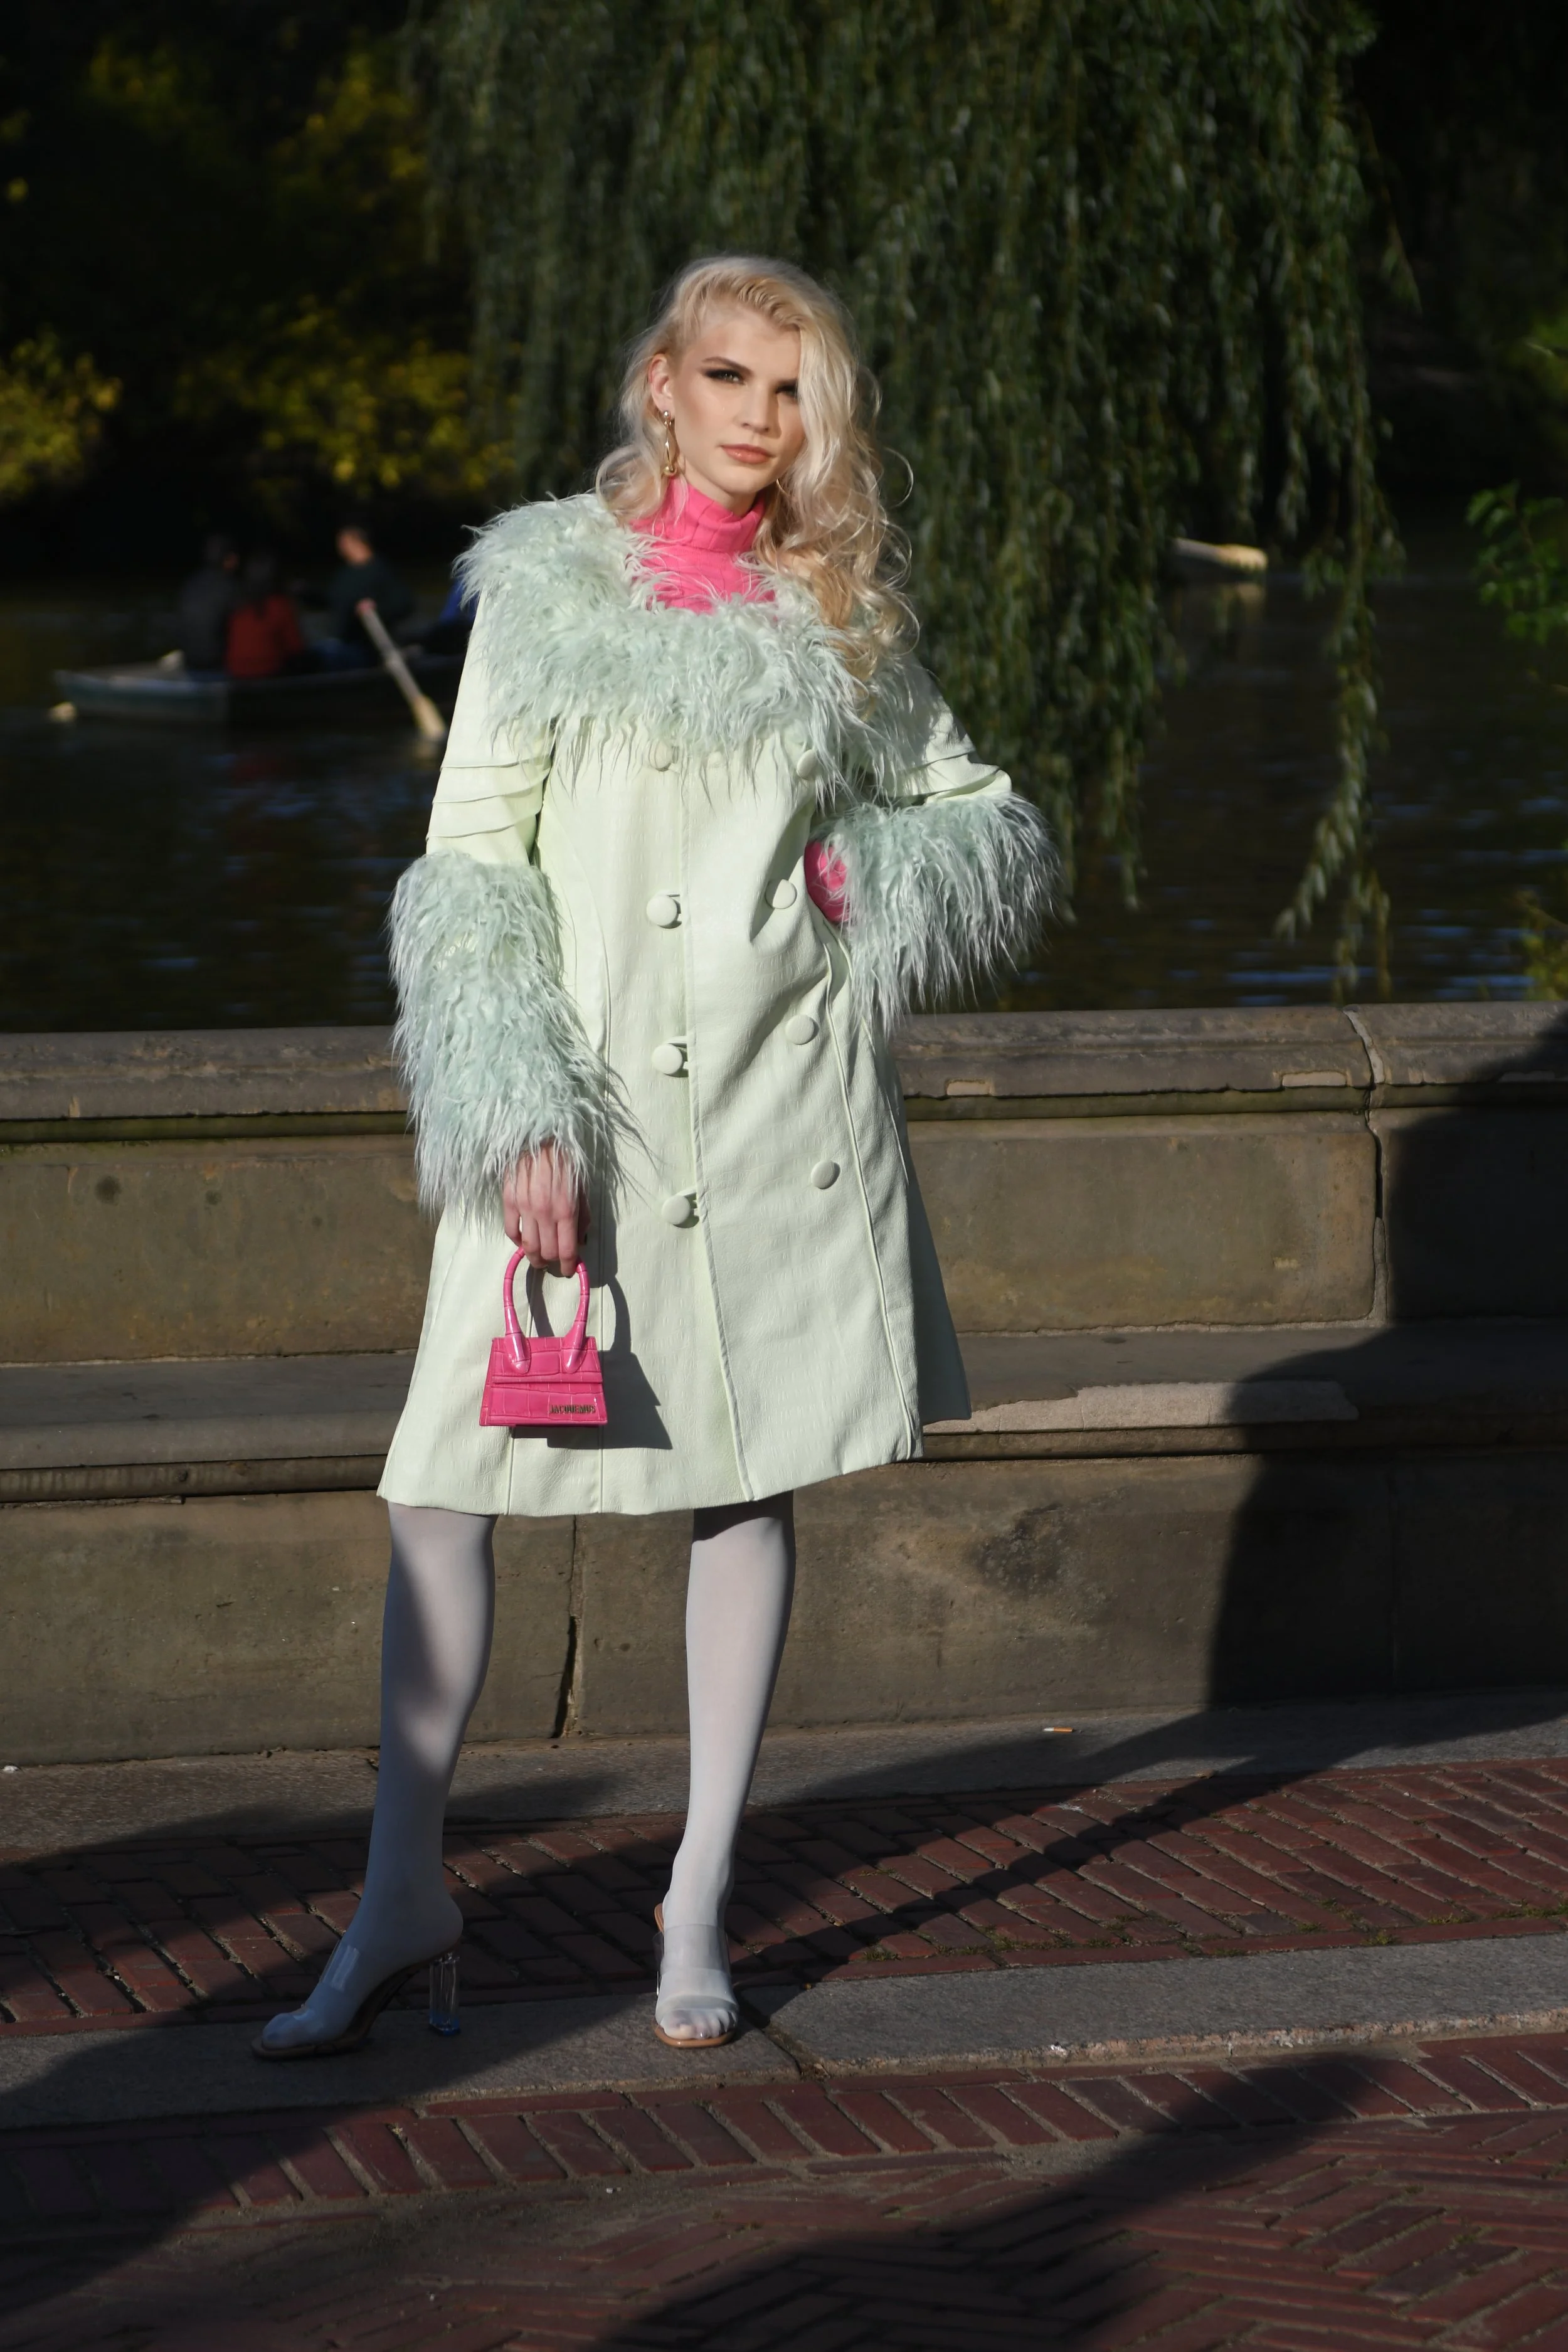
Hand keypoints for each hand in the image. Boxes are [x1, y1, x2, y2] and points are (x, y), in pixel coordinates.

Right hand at [503, 1144, 589, 1272]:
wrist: (540, 1137)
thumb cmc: (566, 1162)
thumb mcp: (582, 1190)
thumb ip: (583, 1217)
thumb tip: (580, 1241)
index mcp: (566, 1211)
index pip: (566, 1251)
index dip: (567, 1266)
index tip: (567, 1270)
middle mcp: (545, 1213)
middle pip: (546, 1252)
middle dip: (551, 1262)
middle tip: (553, 1262)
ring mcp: (524, 1208)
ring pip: (527, 1246)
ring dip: (533, 1257)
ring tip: (538, 1258)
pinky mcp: (509, 1201)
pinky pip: (510, 1230)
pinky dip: (516, 1241)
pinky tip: (522, 1241)